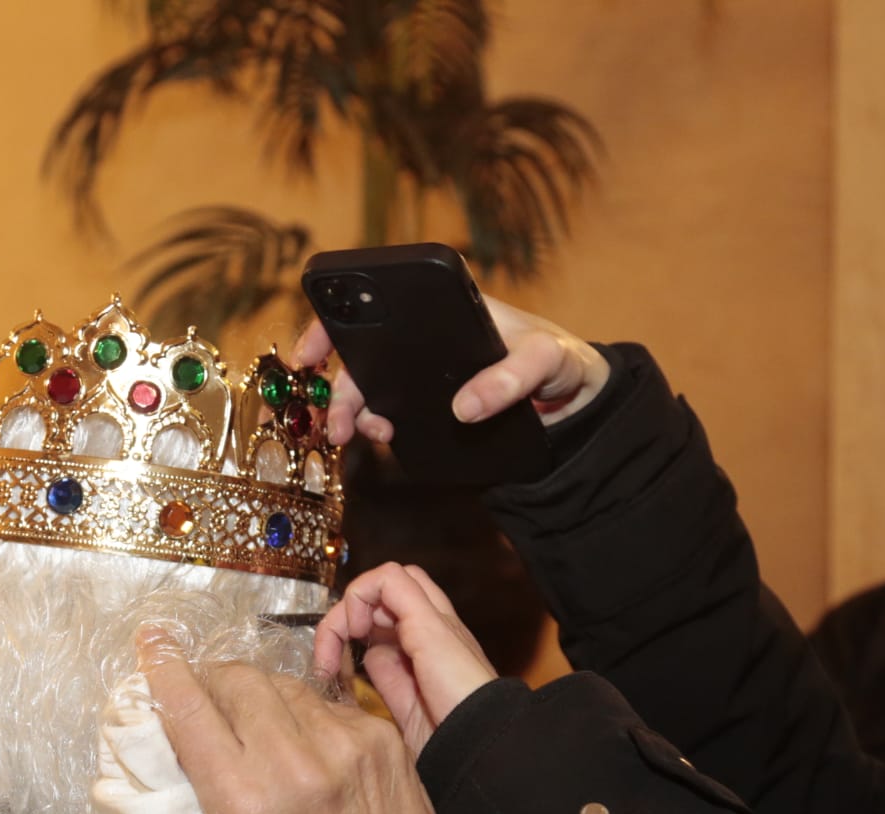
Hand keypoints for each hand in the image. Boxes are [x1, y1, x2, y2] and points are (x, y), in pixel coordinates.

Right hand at [139, 630, 475, 813]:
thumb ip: (173, 806)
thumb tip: (137, 751)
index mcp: (241, 798)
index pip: (189, 707)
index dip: (164, 669)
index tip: (151, 643)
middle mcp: (293, 764)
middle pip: (236, 680)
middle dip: (213, 679)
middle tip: (206, 693)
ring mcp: (343, 746)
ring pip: (283, 685)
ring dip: (262, 697)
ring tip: (259, 726)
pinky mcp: (381, 740)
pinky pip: (328, 704)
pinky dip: (309, 717)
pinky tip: (308, 748)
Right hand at [290, 296, 609, 445]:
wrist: (572, 395)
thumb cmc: (558, 360)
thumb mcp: (546, 360)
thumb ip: (511, 380)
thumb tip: (464, 409)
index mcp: (446, 308)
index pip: (380, 305)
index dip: (335, 323)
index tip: (312, 351)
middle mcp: (426, 339)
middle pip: (365, 356)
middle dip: (340, 388)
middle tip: (336, 422)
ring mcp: (425, 374)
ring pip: (373, 388)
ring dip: (355, 411)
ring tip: (356, 435)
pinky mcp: (432, 405)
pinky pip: (393, 412)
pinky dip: (377, 425)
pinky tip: (384, 437)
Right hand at [314, 563, 498, 755]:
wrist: (472, 741)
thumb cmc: (462, 686)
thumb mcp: (433, 628)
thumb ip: (402, 594)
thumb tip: (366, 585)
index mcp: (430, 612)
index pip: (387, 580)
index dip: (362, 595)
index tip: (356, 626)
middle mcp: (416, 631)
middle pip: (370, 604)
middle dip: (342, 618)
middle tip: (328, 648)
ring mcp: (405, 660)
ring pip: (364, 633)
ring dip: (339, 641)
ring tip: (326, 665)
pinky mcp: (396, 688)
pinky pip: (365, 665)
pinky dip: (346, 666)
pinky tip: (336, 677)